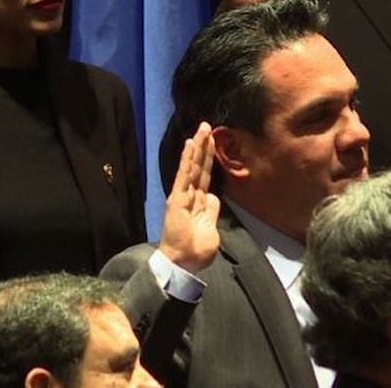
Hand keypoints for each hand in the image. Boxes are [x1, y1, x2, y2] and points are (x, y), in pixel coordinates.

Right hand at [158, 122, 220, 273]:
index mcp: (198, 204)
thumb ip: (212, 211)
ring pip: (192, 166)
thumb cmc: (196, 252)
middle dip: (203, 146)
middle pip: (199, 167)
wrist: (183, 264)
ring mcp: (182, 196)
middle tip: (207, 126)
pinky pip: (183, 175)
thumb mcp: (211, 229)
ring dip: (197, 146)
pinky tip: (190, 144)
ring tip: (202, 128)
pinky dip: (187, 159)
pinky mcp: (177, 198)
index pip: (204, 176)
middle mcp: (189, 196)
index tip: (212, 142)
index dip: (209, 159)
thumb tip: (213, 197)